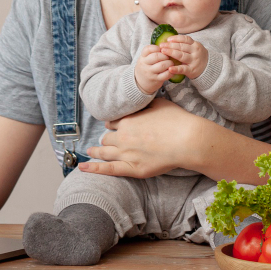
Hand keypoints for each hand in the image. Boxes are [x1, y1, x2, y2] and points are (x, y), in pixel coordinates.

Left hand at [78, 98, 201, 177]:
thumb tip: (139, 100)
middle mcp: (123, 136)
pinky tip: (82, 168)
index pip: (112, 122)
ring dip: (97, 150)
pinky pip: (108, 169)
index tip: (115, 126)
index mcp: (128, 120)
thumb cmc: (177, 120)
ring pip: (105, 151)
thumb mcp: (158, 103)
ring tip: (91, 150)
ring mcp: (126, 153)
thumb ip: (144, 104)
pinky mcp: (133, 168)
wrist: (187, 139)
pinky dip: (93, 169)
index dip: (114, 124)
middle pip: (107, 137)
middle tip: (108, 140)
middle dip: (108, 138)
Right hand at [134, 44, 174, 94]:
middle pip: (156, 56)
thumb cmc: (146, 67)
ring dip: (169, 63)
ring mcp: (150, 73)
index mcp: (142, 57)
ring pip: (162, 65)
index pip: (148, 49)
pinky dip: (171, 71)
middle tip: (168, 56)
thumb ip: (153, 52)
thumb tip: (166, 45)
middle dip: (165, 55)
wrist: (140, 82)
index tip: (161, 49)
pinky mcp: (156, 80)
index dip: (156, 47)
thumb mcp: (145, 58)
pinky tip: (172, 69)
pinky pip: (165, 75)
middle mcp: (145, 64)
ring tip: (171, 62)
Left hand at [159, 34, 208, 78]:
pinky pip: (183, 69)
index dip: (176, 38)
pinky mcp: (192, 70)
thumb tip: (169, 40)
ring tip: (163, 52)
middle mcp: (195, 52)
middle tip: (161, 45)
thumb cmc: (197, 56)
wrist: (209, 68)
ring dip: (171, 53)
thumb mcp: (194, 48)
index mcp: (195, 45)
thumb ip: (185, 44)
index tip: (168, 39)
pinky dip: (176, 69)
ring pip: (182, 56)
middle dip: (170, 45)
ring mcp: (194, 61)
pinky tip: (170, 68)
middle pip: (182, 47)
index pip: (185, 39)